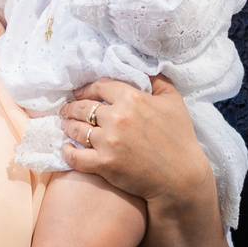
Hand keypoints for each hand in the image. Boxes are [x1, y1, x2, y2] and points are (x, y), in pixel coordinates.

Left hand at [61, 77, 210, 206]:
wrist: (181, 177)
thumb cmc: (180, 138)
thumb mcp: (174, 101)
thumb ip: (157, 81)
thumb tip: (144, 69)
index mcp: (132, 98)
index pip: (99, 87)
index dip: (87, 89)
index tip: (80, 93)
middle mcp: (117, 117)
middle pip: (83, 107)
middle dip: (72, 107)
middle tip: (67, 110)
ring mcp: (108, 142)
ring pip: (76, 129)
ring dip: (68, 126)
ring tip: (66, 126)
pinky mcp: (104, 164)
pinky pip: (75, 156)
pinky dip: (68, 152)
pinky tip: (66, 148)